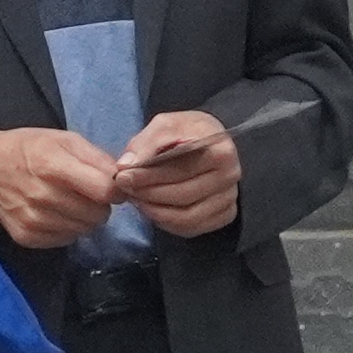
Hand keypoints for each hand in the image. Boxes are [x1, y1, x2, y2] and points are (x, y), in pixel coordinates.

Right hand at [0, 127, 120, 249]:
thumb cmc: (27, 148)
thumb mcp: (64, 140)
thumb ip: (96, 158)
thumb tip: (123, 180)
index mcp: (53, 167)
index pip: (105, 192)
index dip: (115, 189)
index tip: (109, 185)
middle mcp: (42, 197)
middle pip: (98, 214)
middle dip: (99, 204)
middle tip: (85, 192)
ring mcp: (33, 220)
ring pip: (85, 229)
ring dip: (84, 217)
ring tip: (68, 201)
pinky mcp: (27, 236)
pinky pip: (67, 239)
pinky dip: (67, 227)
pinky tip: (55, 212)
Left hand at [111, 109, 241, 237]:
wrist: (208, 143)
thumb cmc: (186, 133)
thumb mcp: (166, 125)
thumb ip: (146, 142)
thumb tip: (125, 165)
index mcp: (221, 150)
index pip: (180, 169)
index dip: (148, 175)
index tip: (122, 175)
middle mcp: (231, 176)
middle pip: (183, 195)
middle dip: (147, 193)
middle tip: (124, 187)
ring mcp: (230, 198)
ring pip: (186, 216)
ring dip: (153, 210)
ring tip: (135, 198)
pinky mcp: (225, 215)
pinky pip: (191, 228)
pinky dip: (165, 222)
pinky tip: (151, 208)